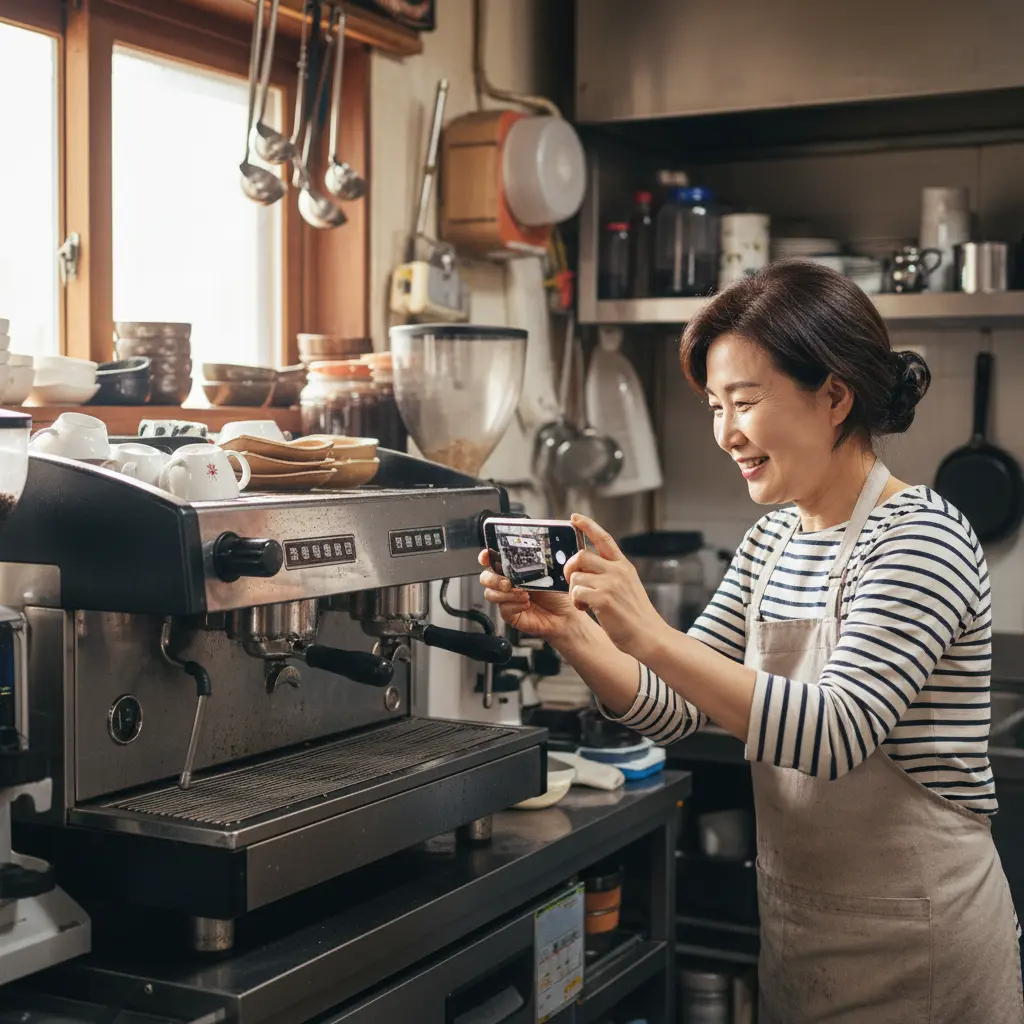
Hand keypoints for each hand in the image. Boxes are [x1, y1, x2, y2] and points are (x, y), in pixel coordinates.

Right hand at [477, 549, 581, 642]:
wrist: (565, 614)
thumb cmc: (557, 593)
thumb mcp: (545, 573)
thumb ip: (530, 565)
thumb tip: (518, 559)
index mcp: (514, 570)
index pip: (493, 561)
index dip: (485, 557)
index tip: (485, 557)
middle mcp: (507, 584)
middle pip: (485, 578)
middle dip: (493, 579)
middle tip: (507, 583)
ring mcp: (507, 599)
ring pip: (490, 594)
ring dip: (506, 594)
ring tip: (524, 595)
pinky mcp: (509, 614)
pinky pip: (503, 609)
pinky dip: (514, 605)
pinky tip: (526, 604)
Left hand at [564, 514, 666, 660]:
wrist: (650, 636)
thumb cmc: (636, 617)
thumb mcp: (628, 587)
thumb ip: (611, 574)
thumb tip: (586, 569)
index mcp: (624, 566)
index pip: (604, 539)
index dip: (588, 525)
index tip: (574, 518)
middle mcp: (617, 571)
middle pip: (582, 556)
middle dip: (570, 568)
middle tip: (572, 581)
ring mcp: (611, 584)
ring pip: (576, 577)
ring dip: (574, 591)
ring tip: (585, 602)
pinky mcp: (603, 599)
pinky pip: (576, 593)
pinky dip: (577, 602)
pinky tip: (586, 609)